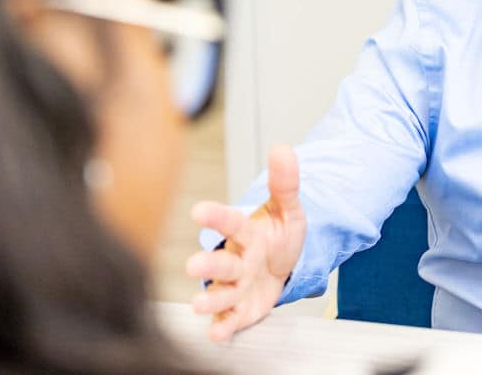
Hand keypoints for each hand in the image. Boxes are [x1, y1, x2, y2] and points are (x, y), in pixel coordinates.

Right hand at [186, 144, 305, 341]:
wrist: (282, 267)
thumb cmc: (278, 236)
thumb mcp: (288, 209)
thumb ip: (284, 183)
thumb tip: (283, 149)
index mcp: (247, 233)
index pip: (231, 222)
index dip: (216, 217)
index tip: (198, 211)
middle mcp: (237, 259)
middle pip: (223, 262)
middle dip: (208, 264)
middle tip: (192, 265)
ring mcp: (238, 285)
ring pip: (222, 292)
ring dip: (211, 299)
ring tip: (198, 304)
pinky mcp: (242, 309)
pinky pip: (231, 319)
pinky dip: (223, 326)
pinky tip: (216, 333)